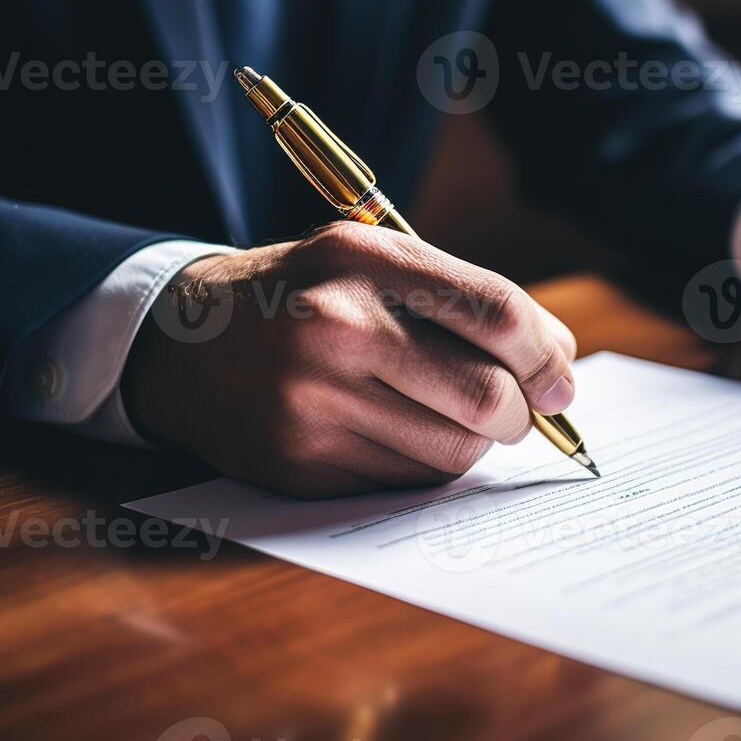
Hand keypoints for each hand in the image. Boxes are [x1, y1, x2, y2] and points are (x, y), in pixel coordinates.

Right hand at [121, 224, 577, 497]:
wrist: (180, 341)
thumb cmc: (301, 297)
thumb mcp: (368, 261)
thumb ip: (461, 297)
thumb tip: (559, 361)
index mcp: (363, 257)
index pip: (495, 312)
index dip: (547, 355)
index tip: (560, 379)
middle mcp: (337, 326)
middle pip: (485, 396)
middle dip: (519, 414)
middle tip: (514, 413)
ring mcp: (313, 400)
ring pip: (452, 451)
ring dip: (469, 444)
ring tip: (441, 417)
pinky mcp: (299, 462)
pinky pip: (404, 482)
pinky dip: (418, 466)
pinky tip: (388, 434)